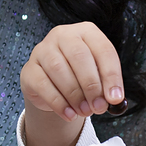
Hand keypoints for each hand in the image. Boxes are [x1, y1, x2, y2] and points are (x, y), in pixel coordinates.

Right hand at [20, 23, 123, 145]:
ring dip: (75, 95)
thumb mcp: (97, 76)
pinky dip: (58, 103)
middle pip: (79, 56)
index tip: (115, 98)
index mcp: (86, 32)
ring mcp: (43, 50)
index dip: (111, 75)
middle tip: (99, 107)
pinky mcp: (30, 69)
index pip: (103, 49)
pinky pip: (43, 84)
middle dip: (91, 85)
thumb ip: (105, 86)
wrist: (52, 86)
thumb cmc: (79, 76)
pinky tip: (69, 114)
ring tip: (85, 111)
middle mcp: (63, 35)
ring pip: (59, 69)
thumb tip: (113, 100)